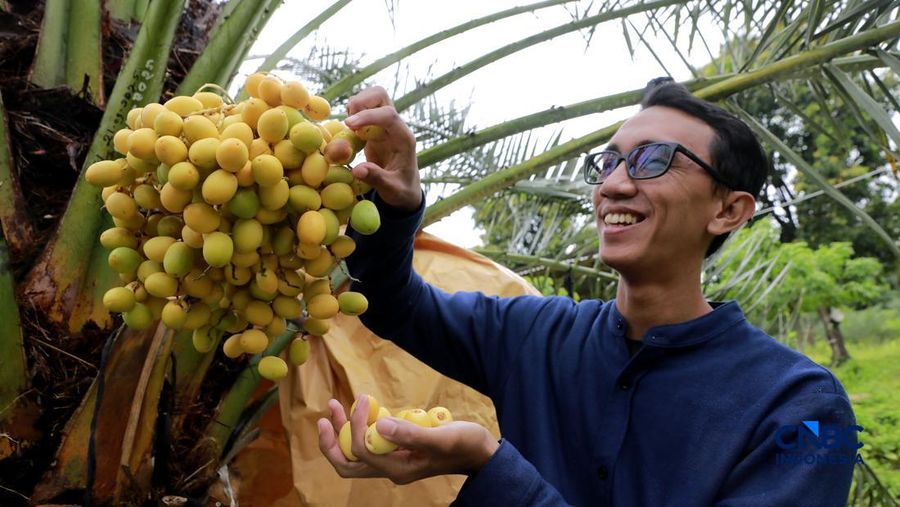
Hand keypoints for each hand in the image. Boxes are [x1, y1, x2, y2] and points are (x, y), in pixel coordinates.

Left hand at [317, 396, 499, 484]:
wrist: (480, 451)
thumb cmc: (464, 444)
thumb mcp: (440, 437)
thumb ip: (410, 434)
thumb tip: (379, 425)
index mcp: (398, 469)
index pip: (361, 451)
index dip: (356, 425)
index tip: (364, 400)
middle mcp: (391, 468)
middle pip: (347, 463)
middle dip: (332, 439)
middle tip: (326, 414)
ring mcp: (393, 460)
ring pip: (354, 453)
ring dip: (341, 431)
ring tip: (335, 405)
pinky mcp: (397, 450)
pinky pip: (368, 443)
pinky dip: (359, 427)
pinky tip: (363, 409)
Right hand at [344, 86, 421, 211]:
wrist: (405, 190)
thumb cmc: (401, 190)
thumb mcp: (391, 190)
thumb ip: (377, 178)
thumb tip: (357, 170)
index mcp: (404, 139)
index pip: (389, 115)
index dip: (368, 116)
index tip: (348, 125)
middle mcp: (396, 127)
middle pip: (380, 95)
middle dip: (362, 101)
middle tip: (348, 122)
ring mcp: (385, 126)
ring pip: (372, 98)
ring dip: (356, 106)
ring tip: (348, 127)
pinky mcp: (375, 129)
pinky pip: (364, 110)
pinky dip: (353, 114)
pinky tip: (348, 131)